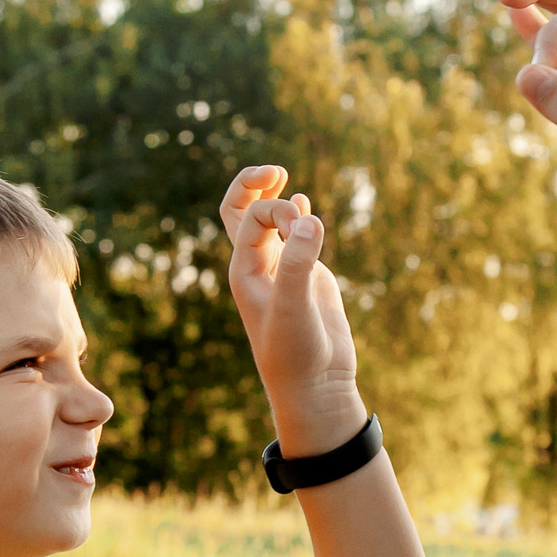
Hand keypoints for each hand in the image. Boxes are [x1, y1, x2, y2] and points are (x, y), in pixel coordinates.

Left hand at [220, 165, 365, 453]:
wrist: (315, 385)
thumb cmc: (296, 352)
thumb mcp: (294, 308)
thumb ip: (300, 264)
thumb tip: (308, 218)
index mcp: (243, 270)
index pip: (249, 218)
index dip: (276, 210)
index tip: (302, 227)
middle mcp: (258, 265)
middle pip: (241, 211)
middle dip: (254, 185)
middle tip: (276, 171)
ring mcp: (282, 268)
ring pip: (266, 221)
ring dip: (272, 196)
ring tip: (280, 175)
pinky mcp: (306, 276)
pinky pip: (294, 236)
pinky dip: (296, 214)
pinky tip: (302, 203)